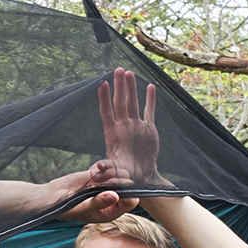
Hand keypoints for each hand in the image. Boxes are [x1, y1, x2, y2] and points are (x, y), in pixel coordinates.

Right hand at [51, 159, 137, 224]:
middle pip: (128, 186)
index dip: (127, 194)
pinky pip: (109, 167)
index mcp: (111, 211)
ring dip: (111, 172)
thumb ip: (98, 203)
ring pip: (121, 175)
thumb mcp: (81, 209)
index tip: (114, 189)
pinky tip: (95, 169)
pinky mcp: (97, 176)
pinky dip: (104, 166)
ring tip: (95, 176)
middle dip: (118, 181)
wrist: (51, 198)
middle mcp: (112, 199)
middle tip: (100, 180)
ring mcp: (105, 186)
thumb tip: (115, 195)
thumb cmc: (66, 209)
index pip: (131, 202)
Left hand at [98, 68, 161, 187]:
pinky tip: (150, 86)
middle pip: (120, 102)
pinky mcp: (149, 129)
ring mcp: (136, 126)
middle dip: (119, 86)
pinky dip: (149, 98)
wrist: (139, 177)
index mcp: (113, 134)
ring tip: (128, 72)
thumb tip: (97, 170)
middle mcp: (123, 126)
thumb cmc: (123, 176)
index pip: (106, 112)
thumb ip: (105, 169)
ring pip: (133, 102)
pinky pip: (149, 110)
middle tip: (118, 69)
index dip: (104, 98)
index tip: (102, 84)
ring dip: (131, 88)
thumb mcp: (112, 173)